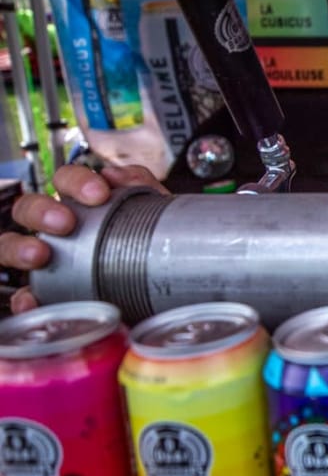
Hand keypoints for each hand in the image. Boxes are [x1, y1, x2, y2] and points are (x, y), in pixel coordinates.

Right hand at [0, 164, 167, 313]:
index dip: (77, 181)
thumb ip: (140, 185)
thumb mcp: (153, 213)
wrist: (164, 288)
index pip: (66, 179)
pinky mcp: (42, 293)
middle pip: (28, 206)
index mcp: (81, 203)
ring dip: (18, 246)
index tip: (99, 193)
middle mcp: (55, 227)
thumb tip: (117, 174)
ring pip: (8, 243)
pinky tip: (32, 301)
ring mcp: (42, 257)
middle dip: (41, 210)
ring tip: (38, 255)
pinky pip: (22, 295)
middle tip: (65, 222)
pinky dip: (24, 297)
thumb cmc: (152, 245)